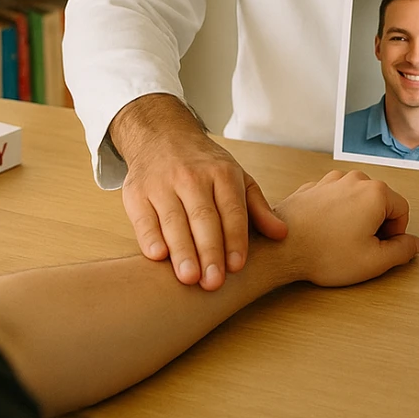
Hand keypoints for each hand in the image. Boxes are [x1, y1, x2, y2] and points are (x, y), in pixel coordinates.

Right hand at [114, 101, 286, 289]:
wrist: (161, 135)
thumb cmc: (204, 165)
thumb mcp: (236, 177)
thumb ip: (257, 208)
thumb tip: (281, 234)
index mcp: (222, 173)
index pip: (231, 209)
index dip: (234, 238)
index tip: (237, 266)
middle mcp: (191, 177)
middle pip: (203, 218)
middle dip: (209, 251)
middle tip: (214, 282)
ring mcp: (162, 183)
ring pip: (173, 221)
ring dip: (182, 251)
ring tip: (189, 278)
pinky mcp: (137, 193)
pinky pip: (144, 218)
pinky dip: (149, 237)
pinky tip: (158, 256)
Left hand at [275, 169, 418, 286]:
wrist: (281, 247)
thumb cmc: (324, 254)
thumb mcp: (374, 261)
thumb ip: (402, 251)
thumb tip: (413, 243)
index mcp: (375, 193)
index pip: (402, 210)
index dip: (396, 234)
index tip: (380, 248)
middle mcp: (354, 179)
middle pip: (380, 201)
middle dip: (376, 224)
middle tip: (360, 248)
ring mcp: (331, 180)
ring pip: (357, 199)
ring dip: (356, 218)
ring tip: (340, 241)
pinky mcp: (314, 187)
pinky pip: (337, 199)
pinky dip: (336, 214)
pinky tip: (325, 233)